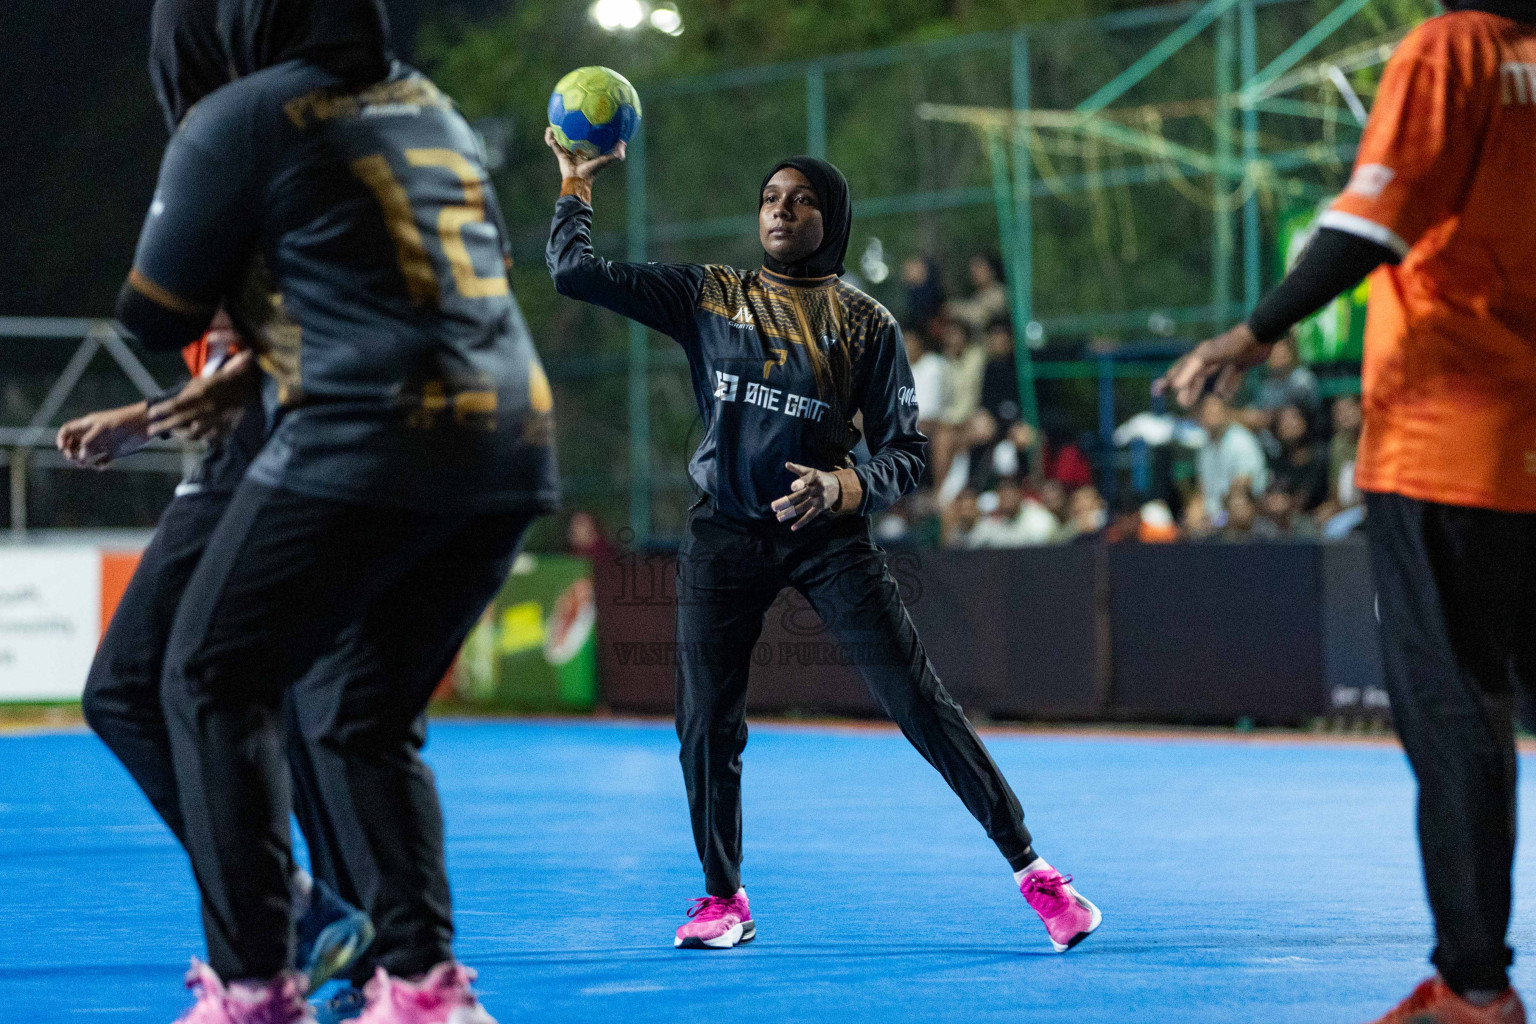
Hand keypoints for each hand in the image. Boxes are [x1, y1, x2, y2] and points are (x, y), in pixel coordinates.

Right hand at [56, 402, 150, 468]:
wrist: (145, 424)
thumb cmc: (123, 422)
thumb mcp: (102, 428)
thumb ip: (89, 441)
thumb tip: (80, 457)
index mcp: (88, 425)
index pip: (67, 430)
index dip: (60, 439)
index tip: (62, 448)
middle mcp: (93, 434)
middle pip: (73, 444)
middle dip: (69, 452)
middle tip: (74, 458)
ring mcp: (103, 443)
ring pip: (85, 454)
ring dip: (82, 460)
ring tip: (85, 463)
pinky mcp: (114, 451)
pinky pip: (101, 461)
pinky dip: (98, 465)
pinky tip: (101, 465)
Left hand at [146, 349, 258, 441]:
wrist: (248, 385)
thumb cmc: (222, 379)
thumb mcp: (203, 381)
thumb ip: (188, 393)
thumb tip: (173, 404)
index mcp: (199, 396)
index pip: (174, 405)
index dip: (161, 410)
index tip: (151, 413)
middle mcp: (205, 410)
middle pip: (179, 421)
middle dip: (163, 426)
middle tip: (151, 430)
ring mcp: (215, 421)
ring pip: (193, 434)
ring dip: (181, 435)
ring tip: (173, 433)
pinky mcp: (225, 428)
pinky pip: (209, 437)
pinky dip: (200, 437)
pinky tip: (195, 435)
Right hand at [545, 126, 624, 181]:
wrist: (578, 181)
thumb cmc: (593, 171)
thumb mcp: (605, 160)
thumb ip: (615, 153)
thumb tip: (624, 141)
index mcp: (588, 151)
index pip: (589, 138)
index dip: (589, 129)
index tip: (588, 118)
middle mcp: (578, 150)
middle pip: (574, 136)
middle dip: (573, 127)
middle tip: (572, 115)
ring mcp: (568, 152)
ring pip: (562, 139)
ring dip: (558, 130)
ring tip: (556, 119)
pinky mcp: (560, 154)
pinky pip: (553, 144)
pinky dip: (550, 137)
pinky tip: (549, 129)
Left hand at [771, 461, 840, 531]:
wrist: (838, 486)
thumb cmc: (820, 477)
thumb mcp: (811, 471)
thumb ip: (798, 469)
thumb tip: (786, 464)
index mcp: (814, 477)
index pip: (806, 480)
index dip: (800, 483)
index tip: (792, 487)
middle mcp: (817, 488)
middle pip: (800, 496)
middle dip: (786, 502)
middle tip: (773, 507)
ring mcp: (819, 499)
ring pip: (802, 507)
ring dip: (790, 513)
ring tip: (778, 517)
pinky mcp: (820, 508)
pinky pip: (810, 516)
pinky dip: (802, 523)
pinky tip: (792, 528)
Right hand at [1154, 323, 1270, 408]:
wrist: (1259, 335)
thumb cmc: (1231, 346)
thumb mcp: (1206, 358)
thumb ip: (1189, 371)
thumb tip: (1174, 386)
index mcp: (1200, 355)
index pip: (1180, 370)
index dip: (1168, 380)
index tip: (1157, 390)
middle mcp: (1211, 357)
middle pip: (1195, 376)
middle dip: (1187, 390)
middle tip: (1183, 404)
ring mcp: (1226, 360)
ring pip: (1210, 377)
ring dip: (1204, 388)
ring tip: (1200, 400)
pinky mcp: (1240, 363)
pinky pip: (1231, 377)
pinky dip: (1227, 387)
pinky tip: (1225, 396)